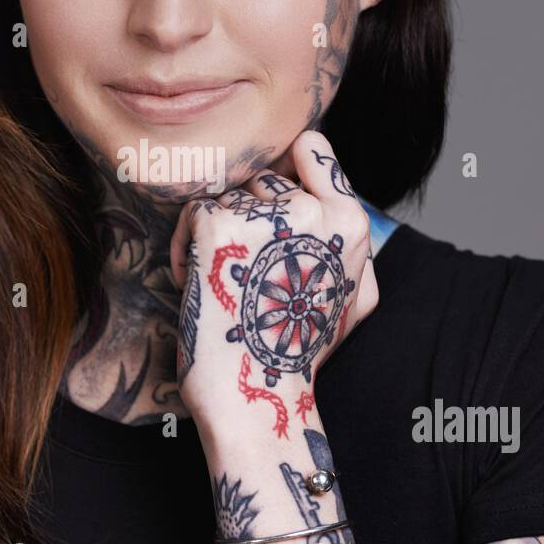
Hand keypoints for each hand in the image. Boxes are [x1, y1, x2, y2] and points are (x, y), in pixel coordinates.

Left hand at [169, 131, 377, 443]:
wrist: (256, 395)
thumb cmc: (301, 349)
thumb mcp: (357, 292)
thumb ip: (353, 234)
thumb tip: (334, 180)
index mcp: (350, 221)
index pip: (311, 148)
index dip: (287, 173)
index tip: (273, 214)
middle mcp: (311, 209)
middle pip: (263, 179)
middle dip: (251, 217)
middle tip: (251, 272)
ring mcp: (263, 216)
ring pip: (228, 196)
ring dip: (219, 234)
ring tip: (229, 281)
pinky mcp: (216, 225)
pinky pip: (193, 211)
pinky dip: (186, 245)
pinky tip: (201, 282)